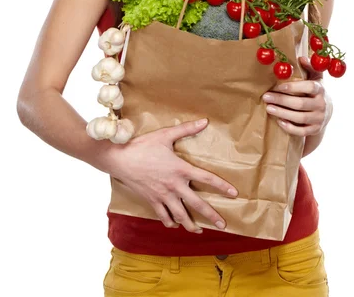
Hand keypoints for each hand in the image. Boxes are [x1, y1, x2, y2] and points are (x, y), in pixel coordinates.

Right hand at [106, 119, 237, 232]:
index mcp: (180, 169)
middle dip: (211, 215)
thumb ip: (186, 129)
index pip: (207, 179)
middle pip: (197, 204)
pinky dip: (170, 222)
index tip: (234, 193)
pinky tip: (175, 225)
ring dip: (191, 225)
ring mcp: (163, 196)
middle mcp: (174, 186)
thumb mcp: (165, 135)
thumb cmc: (143, 146)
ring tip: (200, 232)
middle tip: (223, 224)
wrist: (120, 159)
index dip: (222, 186)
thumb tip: (204, 121)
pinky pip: (163, 216)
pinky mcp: (152, 201)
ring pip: (180, 215)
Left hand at [262, 56, 332, 136]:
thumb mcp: (316, 78)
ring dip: (282, 113)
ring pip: (299, 118)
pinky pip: (301, 131)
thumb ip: (310, 67)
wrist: (327, 112)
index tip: (278, 86)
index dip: (294, 87)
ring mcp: (319, 118)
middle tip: (266, 97)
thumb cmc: (316, 92)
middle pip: (300, 104)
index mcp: (320, 89)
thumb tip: (301, 58)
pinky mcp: (315, 129)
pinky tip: (279, 121)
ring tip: (269, 108)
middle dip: (281, 100)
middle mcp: (321, 104)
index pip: (309, 87)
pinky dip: (290, 127)